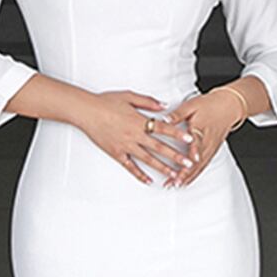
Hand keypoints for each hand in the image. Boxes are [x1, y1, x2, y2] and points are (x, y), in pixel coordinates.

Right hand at [78, 90, 200, 185]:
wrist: (86, 112)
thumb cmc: (105, 102)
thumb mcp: (129, 96)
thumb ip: (148, 102)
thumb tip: (164, 106)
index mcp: (139, 121)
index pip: (163, 128)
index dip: (177, 134)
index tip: (190, 139)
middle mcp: (134, 135)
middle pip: (159, 147)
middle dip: (175, 156)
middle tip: (188, 163)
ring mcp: (126, 146)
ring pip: (148, 159)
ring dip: (162, 167)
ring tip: (174, 174)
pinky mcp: (116, 153)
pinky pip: (130, 166)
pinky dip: (139, 174)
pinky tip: (148, 180)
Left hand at [161, 90, 243, 187]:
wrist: (228, 107)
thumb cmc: (210, 105)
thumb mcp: (191, 105)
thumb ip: (177, 114)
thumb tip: (164, 120)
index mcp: (200, 128)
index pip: (196, 143)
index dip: (192, 153)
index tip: (187, 163)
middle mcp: (206, 141)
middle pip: (197, 160)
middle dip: (185, 173)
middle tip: (174, 182)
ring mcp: (210, 148)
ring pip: (199, 166)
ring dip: (188, 177)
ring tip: (177, 185)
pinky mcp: (211, 151)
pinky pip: (203, 165)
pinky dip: (194, 174)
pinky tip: (186, 181)